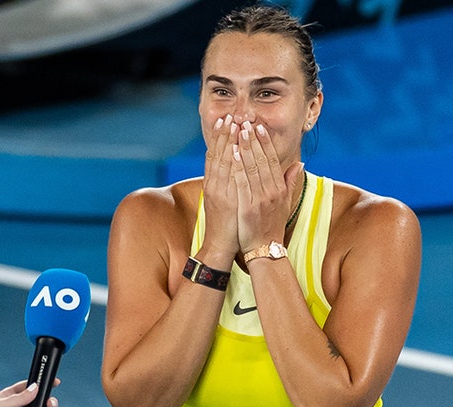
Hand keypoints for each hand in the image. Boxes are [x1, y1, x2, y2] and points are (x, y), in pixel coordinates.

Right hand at [199, 114, 241, 263]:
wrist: (221, 245)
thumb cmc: (228, 225)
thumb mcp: (229, 201)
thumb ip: (233, 184)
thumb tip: (238, 170)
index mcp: (215, 184)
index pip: (216, 155)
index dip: (221, 138)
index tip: (226, 121)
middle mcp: (214, 185)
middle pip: (217, 154)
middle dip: (223, 134)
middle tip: (229, 116)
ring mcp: (218, 191)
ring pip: (220, 161)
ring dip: (226, 142)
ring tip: (232, 124)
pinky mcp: (223, 200)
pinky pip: (226, 177)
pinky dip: (229, 161)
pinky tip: (233, 148)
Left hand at [232, 121, 303, 250]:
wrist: (265, 248)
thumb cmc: (272, 224)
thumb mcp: (285, 202)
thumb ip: (290, 181)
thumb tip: (300, 163)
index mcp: (280, 189)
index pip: (273, 160)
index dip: (266, 143)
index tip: (260, 127)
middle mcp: (272, 191)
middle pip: (263, 160)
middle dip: (255, 140)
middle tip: (247, 122)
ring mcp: (260, 199)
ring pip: (253, 168)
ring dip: (246, 147)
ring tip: (239, 131)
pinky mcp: (248, 207)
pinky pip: (242, 182)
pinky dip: (238, 166)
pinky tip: (233, 153)